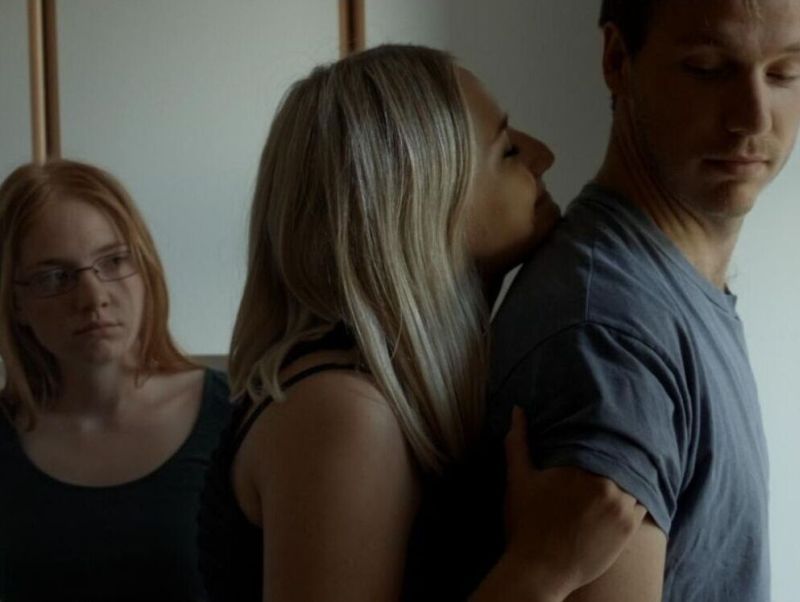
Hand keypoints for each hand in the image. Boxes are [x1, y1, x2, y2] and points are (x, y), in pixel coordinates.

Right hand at [502, 406, 646, 599]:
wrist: (540, 570)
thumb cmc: (527, 523)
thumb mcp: (519, 478)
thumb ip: (518, 441)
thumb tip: (518, 410)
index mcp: (579, 468)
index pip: (604, 438)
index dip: (610, 428)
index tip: (614, 419)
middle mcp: (606, 485)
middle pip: (623, 456)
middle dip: (624, 447)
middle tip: (631, 432)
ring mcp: (620, 508)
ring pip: (636, 478)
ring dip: (635, 470)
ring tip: (637, 458)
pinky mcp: (628, 528)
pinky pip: (643, 502)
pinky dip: (639, 493)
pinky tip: (638, 485)